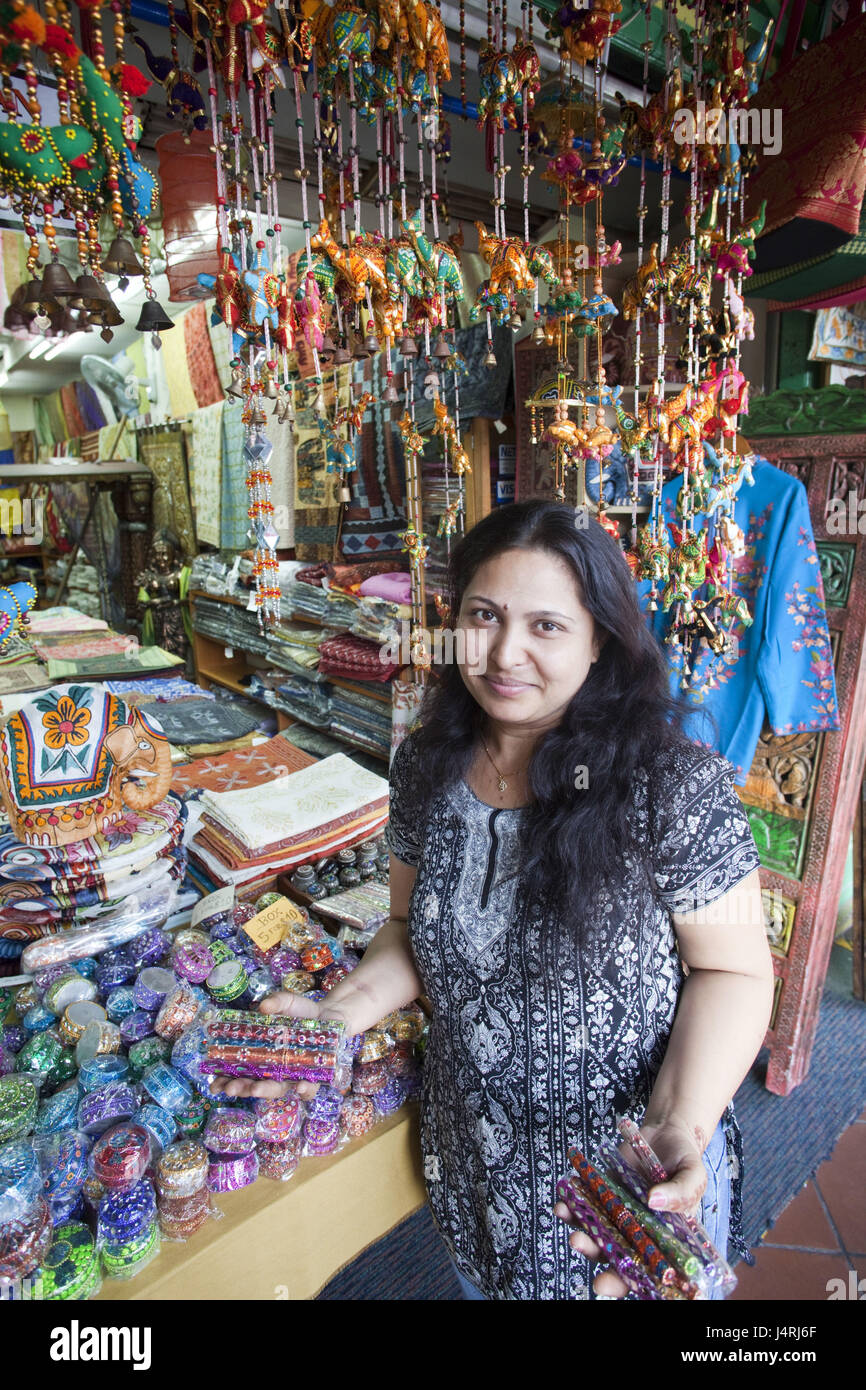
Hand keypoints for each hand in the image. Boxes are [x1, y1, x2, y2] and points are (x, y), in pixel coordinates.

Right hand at [208, 991, 351, 1102]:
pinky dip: (304, 1089)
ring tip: (257, 1089)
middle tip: (232, 1089)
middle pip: (255, 1085)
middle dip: (242, 1089)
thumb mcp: (287, 1002)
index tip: (214, 1085)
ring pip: (278, 1090)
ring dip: (266, 1091)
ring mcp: (293, 1074)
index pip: (238, 1073)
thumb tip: (263, 1007)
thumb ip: (276, 1002)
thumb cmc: (302, 1011)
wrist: (331, 1015)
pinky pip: (308, 1088)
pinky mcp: (314, 1076)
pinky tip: (301, 1086)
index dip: (225, 1081)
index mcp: (261, 1055)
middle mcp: (274, 1069)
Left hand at [554, 1117, 707, 1298]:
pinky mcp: (604, 1194)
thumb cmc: (685, 1162)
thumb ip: (680, 1192)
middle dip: (594, 1254)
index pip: (644, 1272)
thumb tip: (653, 1200)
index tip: (605, 1284)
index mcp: (663, 1241)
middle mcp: (637, 1234)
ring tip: (564, 1213)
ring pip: (595, 1231)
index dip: (625, 1282)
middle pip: (614, 1256)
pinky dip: (572, 1201)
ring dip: (577, 1225)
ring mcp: (618, 1215)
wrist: (666, 1133)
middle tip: (578, 1243)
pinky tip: (564, 1195)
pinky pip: (585, 1202)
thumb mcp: (693, 1176)